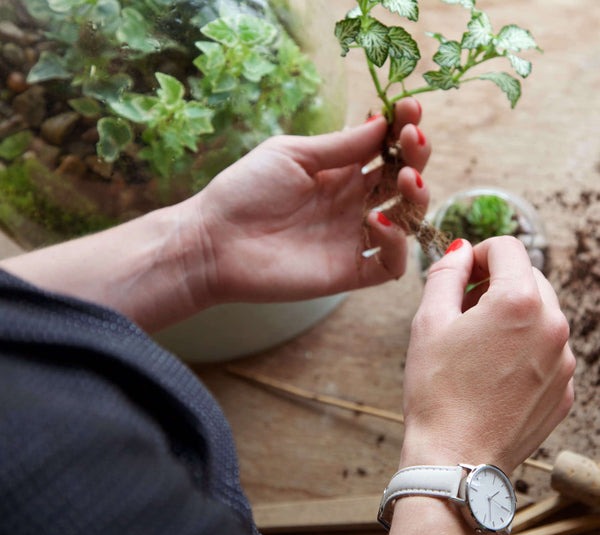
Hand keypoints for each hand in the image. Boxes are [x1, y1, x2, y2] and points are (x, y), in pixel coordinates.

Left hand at [183, 98, 430, 304]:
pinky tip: (375, 221)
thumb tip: (383, 122)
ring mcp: (351, 238)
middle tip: (411, 140)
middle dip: (416, 156)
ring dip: (416, 197)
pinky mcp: (348, 272)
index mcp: (338, 173)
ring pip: (406, 221)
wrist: (214, 242)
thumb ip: (339, 146)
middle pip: (402, 181)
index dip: (402, 129)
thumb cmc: (244, 190)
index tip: (409, 108)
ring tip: (403, 178)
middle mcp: (351, 205)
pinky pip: (390, 264)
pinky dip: (396, 244)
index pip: (384, 150)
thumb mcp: (292, 155)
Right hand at [400, 236, 574, 474]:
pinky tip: (493, 371)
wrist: (456, 458)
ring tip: (477, 344)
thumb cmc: (437, 390)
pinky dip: (524, 347)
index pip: (508, 248)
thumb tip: (459, 250)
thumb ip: (445, 274)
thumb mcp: (428, 322)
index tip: (462, 271)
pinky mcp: (565, 390)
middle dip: (496, 282)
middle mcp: (553, 326)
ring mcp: (565, 362)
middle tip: (463, 307)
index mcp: (519, 302)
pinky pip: (549, 350)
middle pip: (529, 278)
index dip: (479, 253)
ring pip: (541, 314)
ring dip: (511, 315)